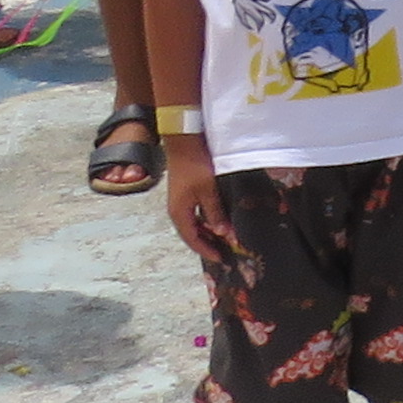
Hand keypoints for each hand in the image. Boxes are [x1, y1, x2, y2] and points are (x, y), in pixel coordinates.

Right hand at [164, 138, 229, 257]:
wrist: (184, 142)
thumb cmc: (194, 166)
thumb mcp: (208, 191)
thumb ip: (215, 213)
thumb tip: (223, 234)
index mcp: (179, 213)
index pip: (192, 240)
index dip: (207, 250)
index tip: (222, 259)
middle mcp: (177, 211)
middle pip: (192, 234)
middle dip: (208, 244)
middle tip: (226, 251)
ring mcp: (180, 202)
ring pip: (194, 224)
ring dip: (208, 233)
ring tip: (224, 239)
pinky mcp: (186, 194)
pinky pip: (196, 214)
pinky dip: (207, 221)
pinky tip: (218, 220)